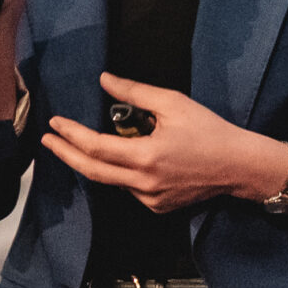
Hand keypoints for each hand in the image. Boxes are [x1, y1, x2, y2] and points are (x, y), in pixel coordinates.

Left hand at [41, 73, 277, 214]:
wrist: (240, 166)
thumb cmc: (210, 131)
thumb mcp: (173, 103)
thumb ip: (135, 93)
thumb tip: (105, 80)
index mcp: (146, 157)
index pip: (96, 148)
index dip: (71, 136)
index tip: (55, 124)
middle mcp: (144, 184)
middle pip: (92, 171)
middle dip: (66, 155)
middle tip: (48, 141)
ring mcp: (150, 199)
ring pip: (112, 181)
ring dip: (97, 162)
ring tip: (85, 142)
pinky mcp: (158, 207)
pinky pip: (130, 189)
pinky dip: (122, 173)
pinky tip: (129, 158)